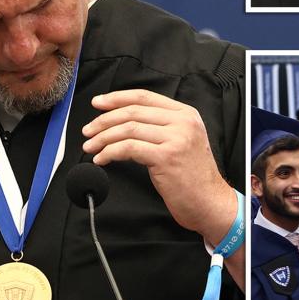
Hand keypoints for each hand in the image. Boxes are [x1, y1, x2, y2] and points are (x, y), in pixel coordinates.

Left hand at [81, 89, 233, 240]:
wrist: (210, 203)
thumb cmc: (192, 177)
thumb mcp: (182, 141)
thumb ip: (160, 126)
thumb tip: (122, 120)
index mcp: (186, 114)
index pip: (144, 96)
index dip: (117, 98)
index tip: (98, 103)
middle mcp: (182, 122)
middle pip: (133, 111)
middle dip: (104, 120)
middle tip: (88, 130)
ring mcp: (176, 138)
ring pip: (128, 129)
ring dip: (103, 138)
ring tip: (91, 146)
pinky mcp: (166, 156)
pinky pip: (128, 148)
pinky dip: (110, 152)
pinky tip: (102, 159)